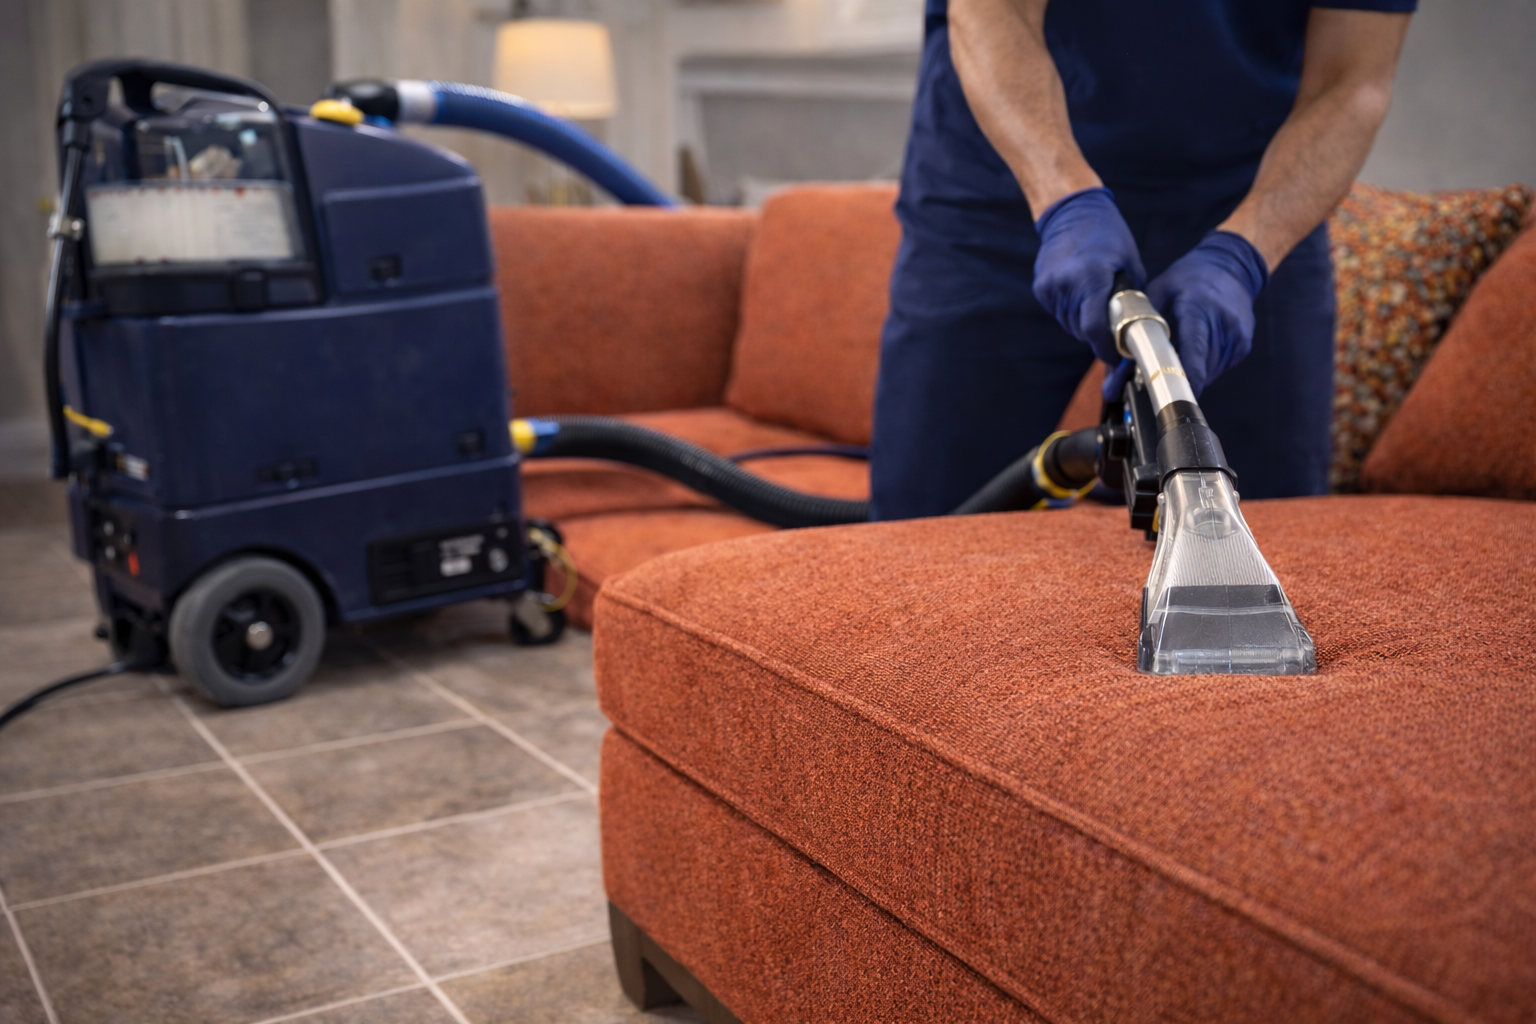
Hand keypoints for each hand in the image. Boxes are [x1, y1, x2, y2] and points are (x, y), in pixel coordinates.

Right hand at [1032, 188, 1146, 385]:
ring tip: (1095, 301)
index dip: (1106, 349)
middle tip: (1112, 323)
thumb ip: (1133, 298)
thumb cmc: (1109, 235)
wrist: (1072, 211)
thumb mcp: (1131, 264)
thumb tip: (1138, 331)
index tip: (1117, 358)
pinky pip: (1059, 312)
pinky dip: (1071, 310)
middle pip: (1082, 331)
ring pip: (1070, 324)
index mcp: (1091, 278)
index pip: (1094, 328)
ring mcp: (1050, 287)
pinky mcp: (1041, 288)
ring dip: (1084, 322)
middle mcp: (1066, 285)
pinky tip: (1080, 291)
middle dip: (1098, 334)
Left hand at [1145, 231, 1269, 395]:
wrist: (1232, 266)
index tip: (1171, 398)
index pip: (1194, 352)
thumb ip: (1139, 325)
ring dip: (1190, 374)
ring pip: (1209, 373)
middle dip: (1177, 379)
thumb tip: (1118, 364)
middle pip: (1200, 369)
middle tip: (1157, 376)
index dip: (1184, 379)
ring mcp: (1237, 336)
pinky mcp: (1242, 346)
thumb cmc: (1190, 278)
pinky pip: (1218, 368)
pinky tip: (1196, 349)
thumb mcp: (1159, 290)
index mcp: (1200, 309)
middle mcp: (1223, 324)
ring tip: (1176, 358)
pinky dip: (1203, 366)